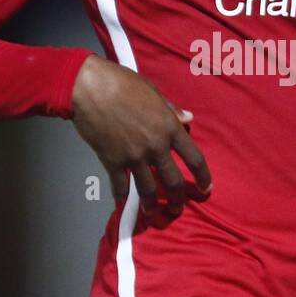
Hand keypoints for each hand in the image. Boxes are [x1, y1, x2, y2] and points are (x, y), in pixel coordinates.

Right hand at [71, 55, 211, 216]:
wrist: (90, 87)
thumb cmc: (122, 83)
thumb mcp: (153, 92)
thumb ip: (172, 110)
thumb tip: (189, 119)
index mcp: (169, 127)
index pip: (194, 158)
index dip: (202, 177)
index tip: (205, 188)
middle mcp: (155, 146)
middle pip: (173, 181)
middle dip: (178, 200)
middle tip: (177, 209)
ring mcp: (134, 156)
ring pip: (148, 190)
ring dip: (152, 206)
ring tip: (153, 213)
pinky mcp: (112, 161)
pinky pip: (120, 186)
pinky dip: (122, 197)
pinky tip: (123, 203)